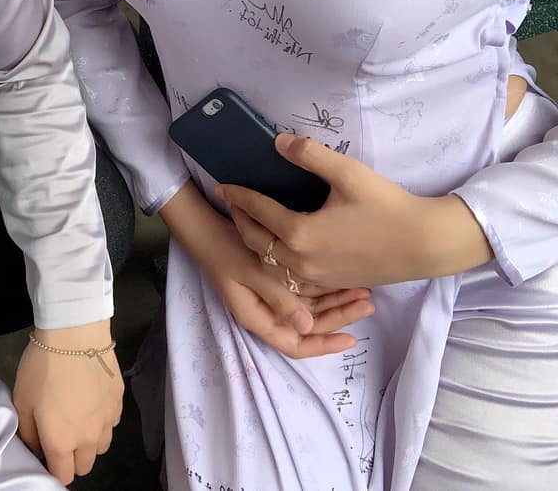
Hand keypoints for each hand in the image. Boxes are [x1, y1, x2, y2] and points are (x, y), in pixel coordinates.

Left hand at [12, 319, 122, 484]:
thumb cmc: (42, 367)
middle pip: (85, 466)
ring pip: (101, 447)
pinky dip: (101, 421)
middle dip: (72, 458)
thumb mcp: (21, 399)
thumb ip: (27, 432)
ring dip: (89, 442)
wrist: (74, 334)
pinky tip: (90, 401)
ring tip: (77, 418)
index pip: (63, 475)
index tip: (46, 452)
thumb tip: (36, 447)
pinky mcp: (119, 403)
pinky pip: (111, 424)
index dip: (53, 468)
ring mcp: (108, 421)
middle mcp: (89, 438)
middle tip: (60, 435)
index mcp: (62, 442)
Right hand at [161, 183, 374, 358]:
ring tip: (364, 290)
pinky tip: (346, 276)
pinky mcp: (276, 280)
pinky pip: (306, 291)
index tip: (351, 339)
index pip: (295, 345)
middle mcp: (269, 311)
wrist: (206, 227)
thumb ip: (277, 298)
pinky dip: (326, 286)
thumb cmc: (224, 250)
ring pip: (312, 308)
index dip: (323, 346)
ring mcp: (273, 296)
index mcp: (258, 318)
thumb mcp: (249, 272)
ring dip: (337, 300)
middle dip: (339, 317)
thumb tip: (306, 326)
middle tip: (368, 303)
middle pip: (309, 326)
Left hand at [221, 134, 493, 287]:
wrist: (425, 244)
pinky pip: (290, 276)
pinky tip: (280, 248)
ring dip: (256, 244)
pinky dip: (276, 261)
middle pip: (256, 242)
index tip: (224, 185)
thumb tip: (278, 140)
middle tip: (233, 204)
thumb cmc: (387, 206)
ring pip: (271, 264)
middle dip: (240, 221)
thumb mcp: (348, 173)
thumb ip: (310, 155)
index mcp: (299, 233)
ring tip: (252, 224)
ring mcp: (315, 277)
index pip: (258, 212)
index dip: (239, 197)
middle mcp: (300, 261)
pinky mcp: (329, 283)